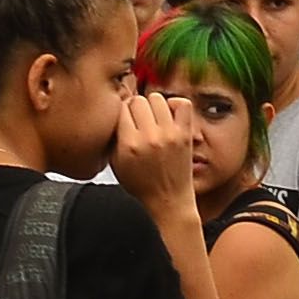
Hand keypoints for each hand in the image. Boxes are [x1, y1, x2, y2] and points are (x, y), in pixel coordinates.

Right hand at [112, 87, 194, 214]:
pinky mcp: (185, 134)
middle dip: (135, 108)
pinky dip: (175, 104)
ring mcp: (169, 134)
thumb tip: (115, 112)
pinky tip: (168, 115)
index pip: (121, 108)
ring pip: (157, 98)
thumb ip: (113, 137)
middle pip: (138, 100)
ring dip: (153, 105)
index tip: (124, 118)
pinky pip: (182, 104)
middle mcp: (149, 137)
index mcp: (129, 145)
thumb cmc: (142, 185)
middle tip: (138, 119)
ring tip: (153, 117)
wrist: (168, 200)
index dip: (121, 111)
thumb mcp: (115, 164)